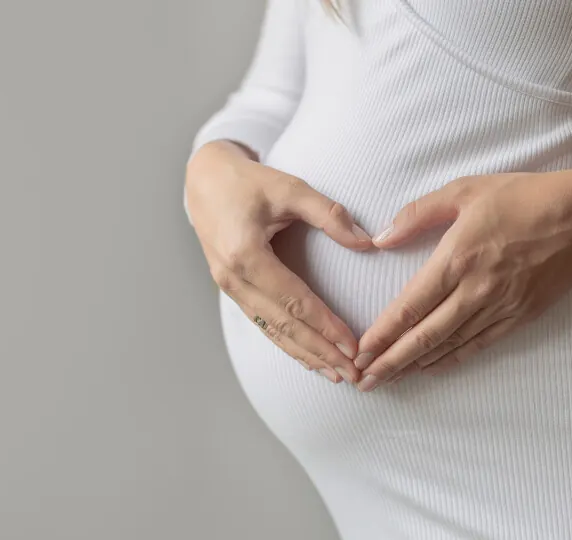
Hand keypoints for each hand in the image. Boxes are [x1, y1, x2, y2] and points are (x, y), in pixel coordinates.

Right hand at [186, 140, 375, 383]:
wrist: (204, 180)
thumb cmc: (248, 182)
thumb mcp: (289, 187)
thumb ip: (328, 214)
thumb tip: (368, 243)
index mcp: (245, 255)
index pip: (294, 300)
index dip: (325, 325)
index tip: (354, 345)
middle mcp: (233, 278)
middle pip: (282, 325)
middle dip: (319, 352)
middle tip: (353, 373)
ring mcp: (228, 287)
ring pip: (271, 331)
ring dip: (305, 355)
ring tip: (336, 375)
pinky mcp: (231, 289)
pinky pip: (262, 323)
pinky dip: (287, 343)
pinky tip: (308, 358)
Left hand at [353, 168, 571, 390]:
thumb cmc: (523, 197)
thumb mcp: (464, 190)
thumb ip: (418, 214)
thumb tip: (382, 239)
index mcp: (456, 258)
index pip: (410, 306)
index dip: (383, 333)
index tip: (360, 352)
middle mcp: (475, 289)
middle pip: (425, 336)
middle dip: (391, 362)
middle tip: (364, 381)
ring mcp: (499, 306)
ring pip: (450, 345)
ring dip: (416, 366)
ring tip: (390, 380)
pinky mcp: (519, 316)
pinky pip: (479, 344)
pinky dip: (452, 359)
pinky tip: (431, 368)